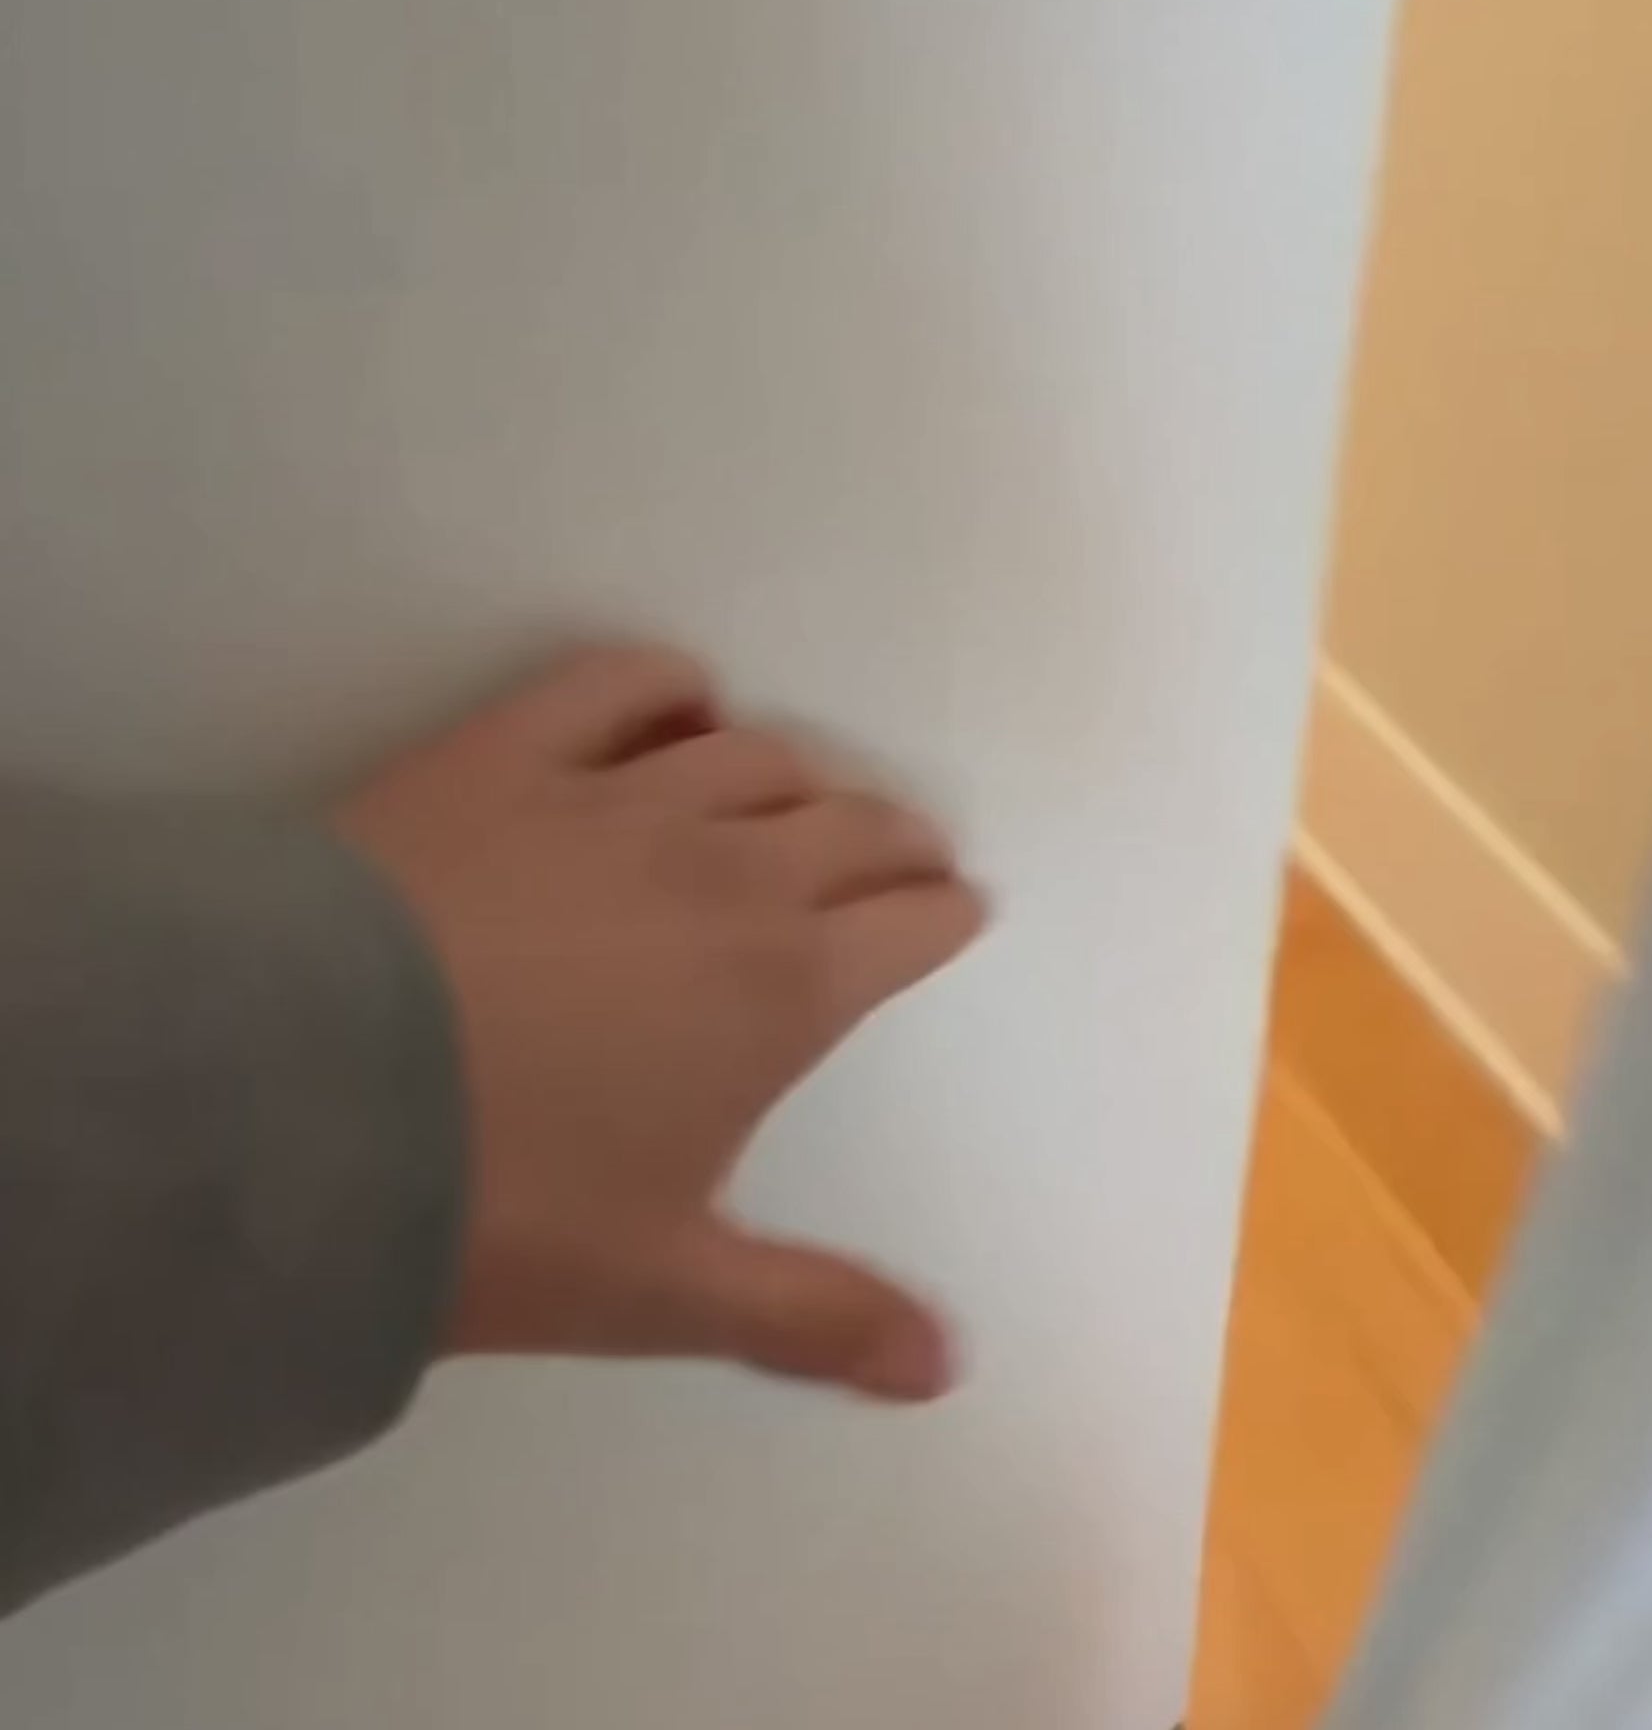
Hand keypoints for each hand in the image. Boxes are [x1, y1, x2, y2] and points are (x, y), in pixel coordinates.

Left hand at [337, 645, 984, 1402]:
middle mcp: (726, 873)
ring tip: (796, 804)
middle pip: (850, 825)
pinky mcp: (509, 753)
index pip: (906, 925)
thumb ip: (816, 1317)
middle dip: (893, 842)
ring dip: (799, 778)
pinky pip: (620, 687)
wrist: (293, 1109)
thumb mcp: (662, 1289)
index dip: (942, 916)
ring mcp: (617, 799)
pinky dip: (669, 690)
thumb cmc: (500, 1210)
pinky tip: (678, 706)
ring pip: (753, 757)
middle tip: (900, 860)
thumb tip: (947, 1368)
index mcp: (781, 989)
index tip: (953, 912)